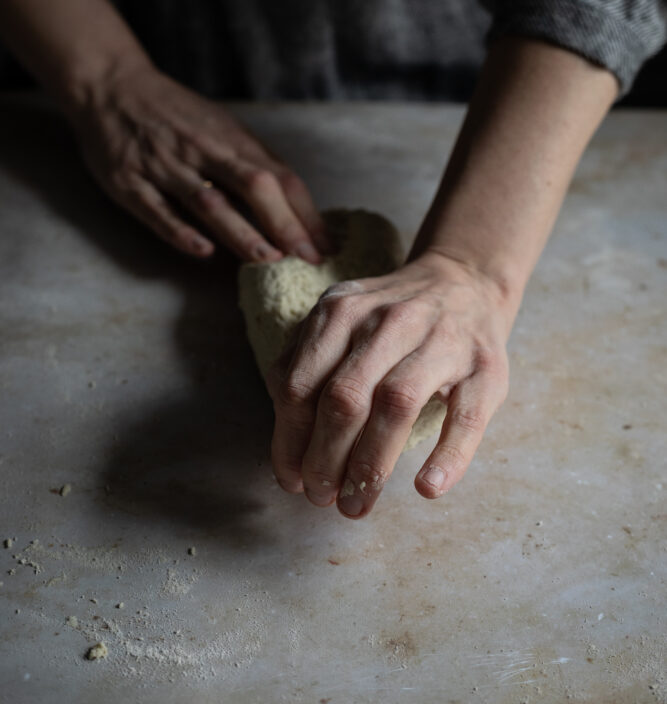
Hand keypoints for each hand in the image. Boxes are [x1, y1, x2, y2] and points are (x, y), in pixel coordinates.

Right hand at [67, 59, 329, 260]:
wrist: (112, 87)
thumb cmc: (176, 114)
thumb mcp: (221, 127)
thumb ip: (252, 163)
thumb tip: (293, 208)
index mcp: (231, 139)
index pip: (279, 176)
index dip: (305, 212)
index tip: (325, 245)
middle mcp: (203, 151)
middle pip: (253, 185)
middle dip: (284, 223)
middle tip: (307, 257)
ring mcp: (166, 166)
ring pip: (208, 201)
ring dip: (240, 231)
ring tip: (266, 259)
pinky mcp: (130, 181)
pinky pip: (158, 210)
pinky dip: (181, 231)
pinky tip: (203, 250)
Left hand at [266, 248, 510, 518]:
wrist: (467, 281)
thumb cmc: (392, 319)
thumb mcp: (342, 321)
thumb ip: (305, 363)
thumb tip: (286, 438)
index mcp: (343, 312)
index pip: (300, 384)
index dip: (289, 441)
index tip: (292, 480)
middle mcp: (389, 320)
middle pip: (344, 397)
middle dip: (325, 459)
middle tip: (322, 498)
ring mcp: (441, 340)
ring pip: (396, 403)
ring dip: (371, 465)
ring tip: (358, 504)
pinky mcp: (486, 366)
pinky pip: (465, 415)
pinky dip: (447, 456)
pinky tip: (427, 487)